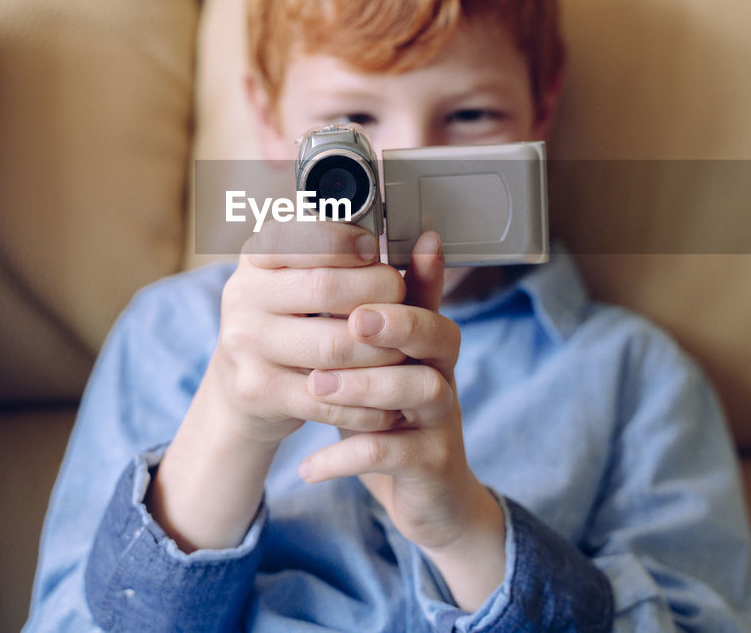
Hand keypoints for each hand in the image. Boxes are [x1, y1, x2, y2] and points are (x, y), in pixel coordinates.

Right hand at [148, 219, 406, 551]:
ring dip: (383, 352)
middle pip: (325, 287)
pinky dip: (369, 404)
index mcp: (257, 259)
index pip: (300, 236)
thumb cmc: (291, 325)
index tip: (375, 251)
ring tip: (405, 352)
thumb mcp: (310, 284)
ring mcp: (245, 344)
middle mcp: (243, 295)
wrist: (244, 389)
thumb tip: (429, 242)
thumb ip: (359, 263)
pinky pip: (328, 398)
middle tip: (401, 303)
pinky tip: (390, 403)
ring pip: (333, 346)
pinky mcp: (258, 391)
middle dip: (378, 293)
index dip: (344, 242)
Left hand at [297, 232, 506, 608]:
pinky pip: (392, 455)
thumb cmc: (395, 416)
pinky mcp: (430, 464)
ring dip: (367, 387)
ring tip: (316, 386)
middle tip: (352, 320)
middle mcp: (442, 374)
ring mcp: (441, 420)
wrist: (430, 495)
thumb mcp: (383, 362)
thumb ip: (370, 314)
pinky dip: (346, 458)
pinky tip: (308, 465)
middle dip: (397, 324)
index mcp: (428, 343)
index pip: (426, 299)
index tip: (373, 259)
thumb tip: (351, 255)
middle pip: (437, 336)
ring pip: (421, 392)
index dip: (408, 277)